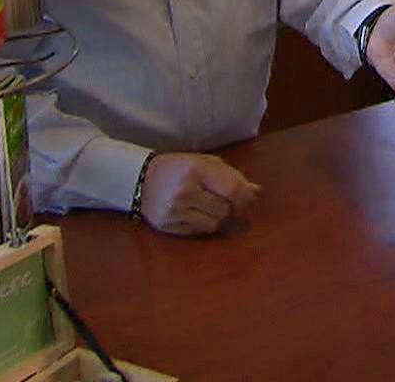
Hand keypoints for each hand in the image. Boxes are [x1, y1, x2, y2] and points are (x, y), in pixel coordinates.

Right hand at [135, 152, 260, 236]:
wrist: (138, 179)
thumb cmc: (178, 168)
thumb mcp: (203, 162)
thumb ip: (231, 175)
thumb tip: (256, 191)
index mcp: (195, 169)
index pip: (232, 189)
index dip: (246, 197)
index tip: (250, 199)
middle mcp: (184, 191)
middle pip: (225, 209)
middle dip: (232, 207)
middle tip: (229, 202)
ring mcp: (174, 211)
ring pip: (214, 224)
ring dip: (218, 217)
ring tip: (209, 206)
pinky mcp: (168, 226)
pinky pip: (198, 231)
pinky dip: (203, 224)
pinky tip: (195, 213)